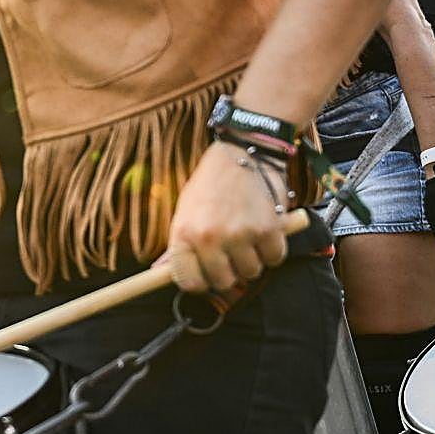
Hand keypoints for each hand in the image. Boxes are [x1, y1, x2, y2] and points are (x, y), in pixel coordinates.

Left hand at [164, 146, 290, 295]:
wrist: (243, 150)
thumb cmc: (211, 184)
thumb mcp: (185, 210)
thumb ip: (177, 244)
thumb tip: (160, 272)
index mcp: (184, 233)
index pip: (188, 282)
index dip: (199, 281)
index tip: (207, 273)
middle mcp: (210, 237)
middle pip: (222, 282)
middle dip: (229, 272)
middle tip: (231, 253)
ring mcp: (240, 235)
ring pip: (251, 273)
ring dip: (252, 259)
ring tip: (248, 236)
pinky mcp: (268, 229)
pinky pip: (274, 258)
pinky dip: (273, 249)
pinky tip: (265, 232)